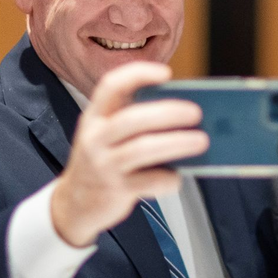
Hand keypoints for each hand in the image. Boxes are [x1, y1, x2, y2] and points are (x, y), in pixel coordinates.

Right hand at [51, 62, 207, 246]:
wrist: (75, 204)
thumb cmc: (102, 162)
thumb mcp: (107, 135)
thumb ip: (136, 122)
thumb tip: (185, 113)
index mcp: (95, 117)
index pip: (111, 85)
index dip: (138, 74)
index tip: (165, 73)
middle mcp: (95, 137)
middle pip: (133, 118)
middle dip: (169, 112)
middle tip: (196, 113)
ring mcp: (103, 164)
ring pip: (143, 149)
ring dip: (177, 143)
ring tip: (202, 141)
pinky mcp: (116, 190)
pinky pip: (150, 181)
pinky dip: (169, 178)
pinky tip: (177, 177)